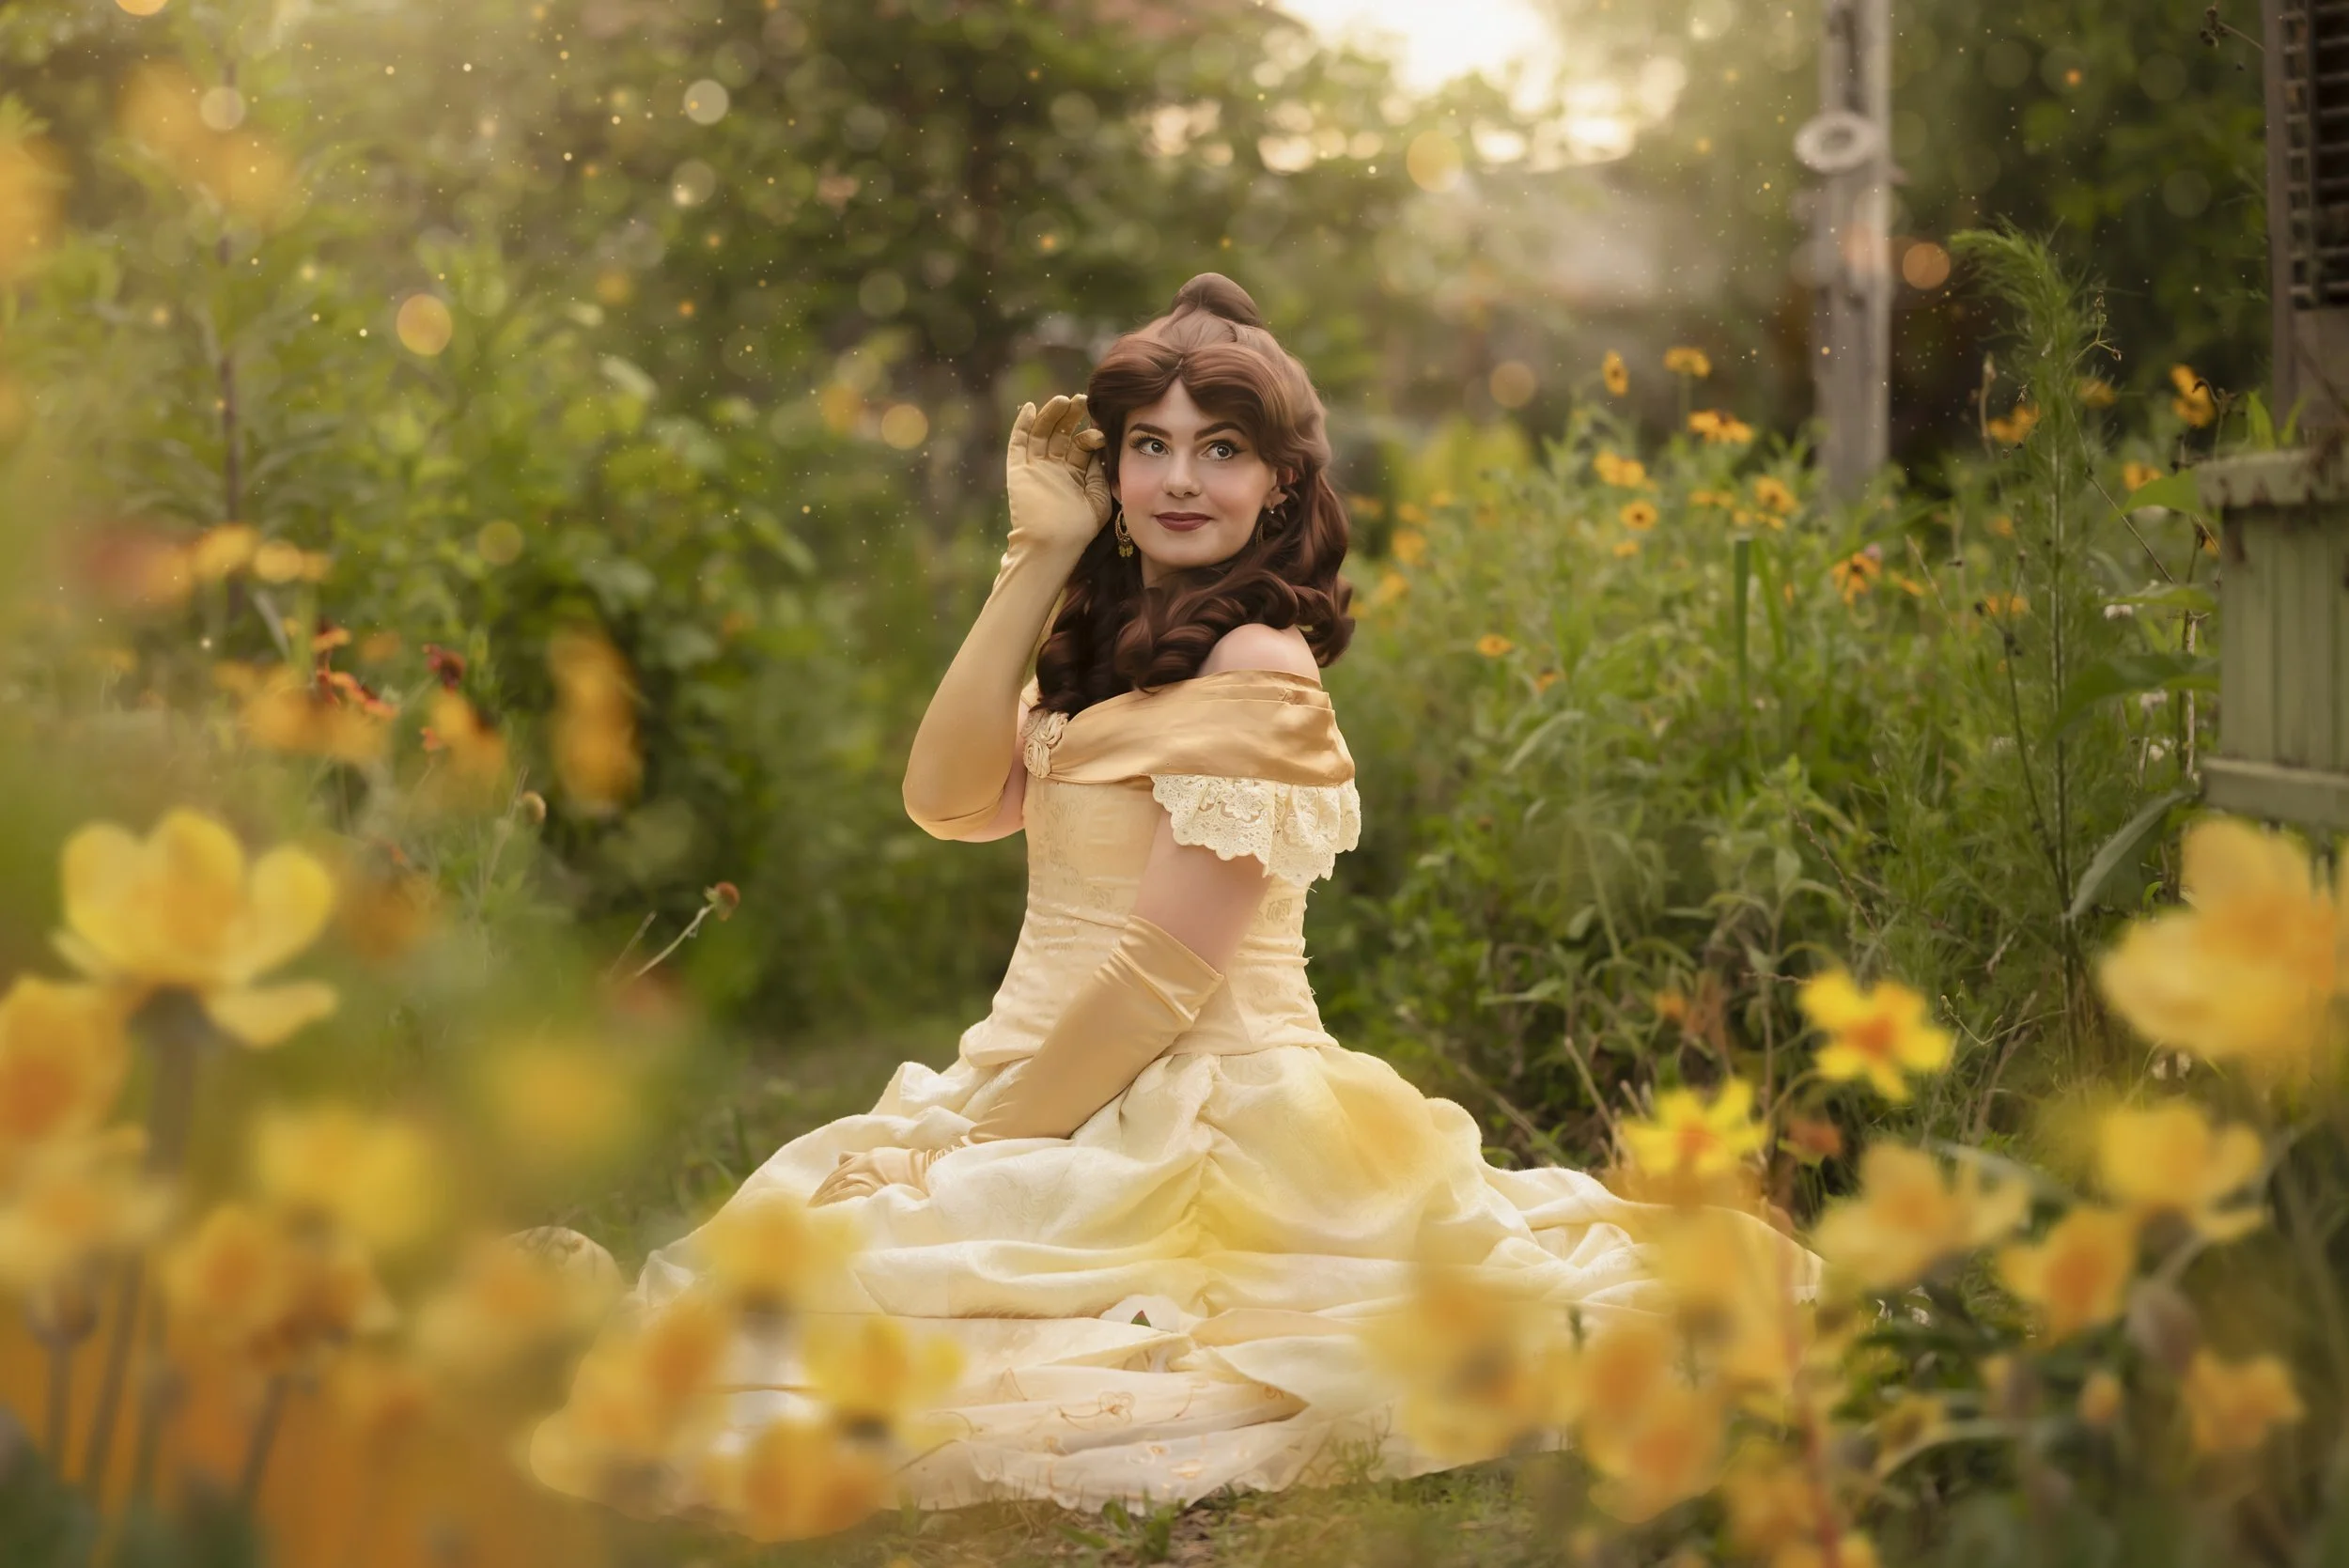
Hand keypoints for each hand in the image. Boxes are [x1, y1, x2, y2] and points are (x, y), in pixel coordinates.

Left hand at [809, 1145, 948, 1206]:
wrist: (929, 1171)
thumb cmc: (912, 1168)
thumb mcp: (885, 1156)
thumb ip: (860, 1157)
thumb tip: (841, 1157)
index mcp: (865, 1159)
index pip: (837, 1175)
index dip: (824, 1189)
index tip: (815, 1202)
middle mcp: (860, 1166)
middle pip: (832, 1182)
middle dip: (819, 1197)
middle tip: (808, 1213)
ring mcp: (863, 1176)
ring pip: (834, 1190)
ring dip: (821, 1204)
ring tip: (812, 1219)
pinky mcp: (867, 1186)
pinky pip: (842, 1197)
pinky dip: (830, 1206)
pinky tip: (823, 1217)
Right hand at [1003, 394, 1110, 558]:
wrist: (1053, 544)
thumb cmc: (1080, 528)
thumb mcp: (1099, 498)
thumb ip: (1099, 473)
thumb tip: (1099, 449)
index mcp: (1075, 475)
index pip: (1082, 445)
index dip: (1091, 434)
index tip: (1101, 430)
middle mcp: (1055, 468)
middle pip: (1062, 433)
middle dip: (1071, 416)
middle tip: (1081, 400)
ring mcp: (1036, 469)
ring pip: (1041, 433)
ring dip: (1051, 415)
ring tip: (1062, 400)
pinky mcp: (1018, 472)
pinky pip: (1017, 444)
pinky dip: (1021, 425)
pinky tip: (1029, 408)